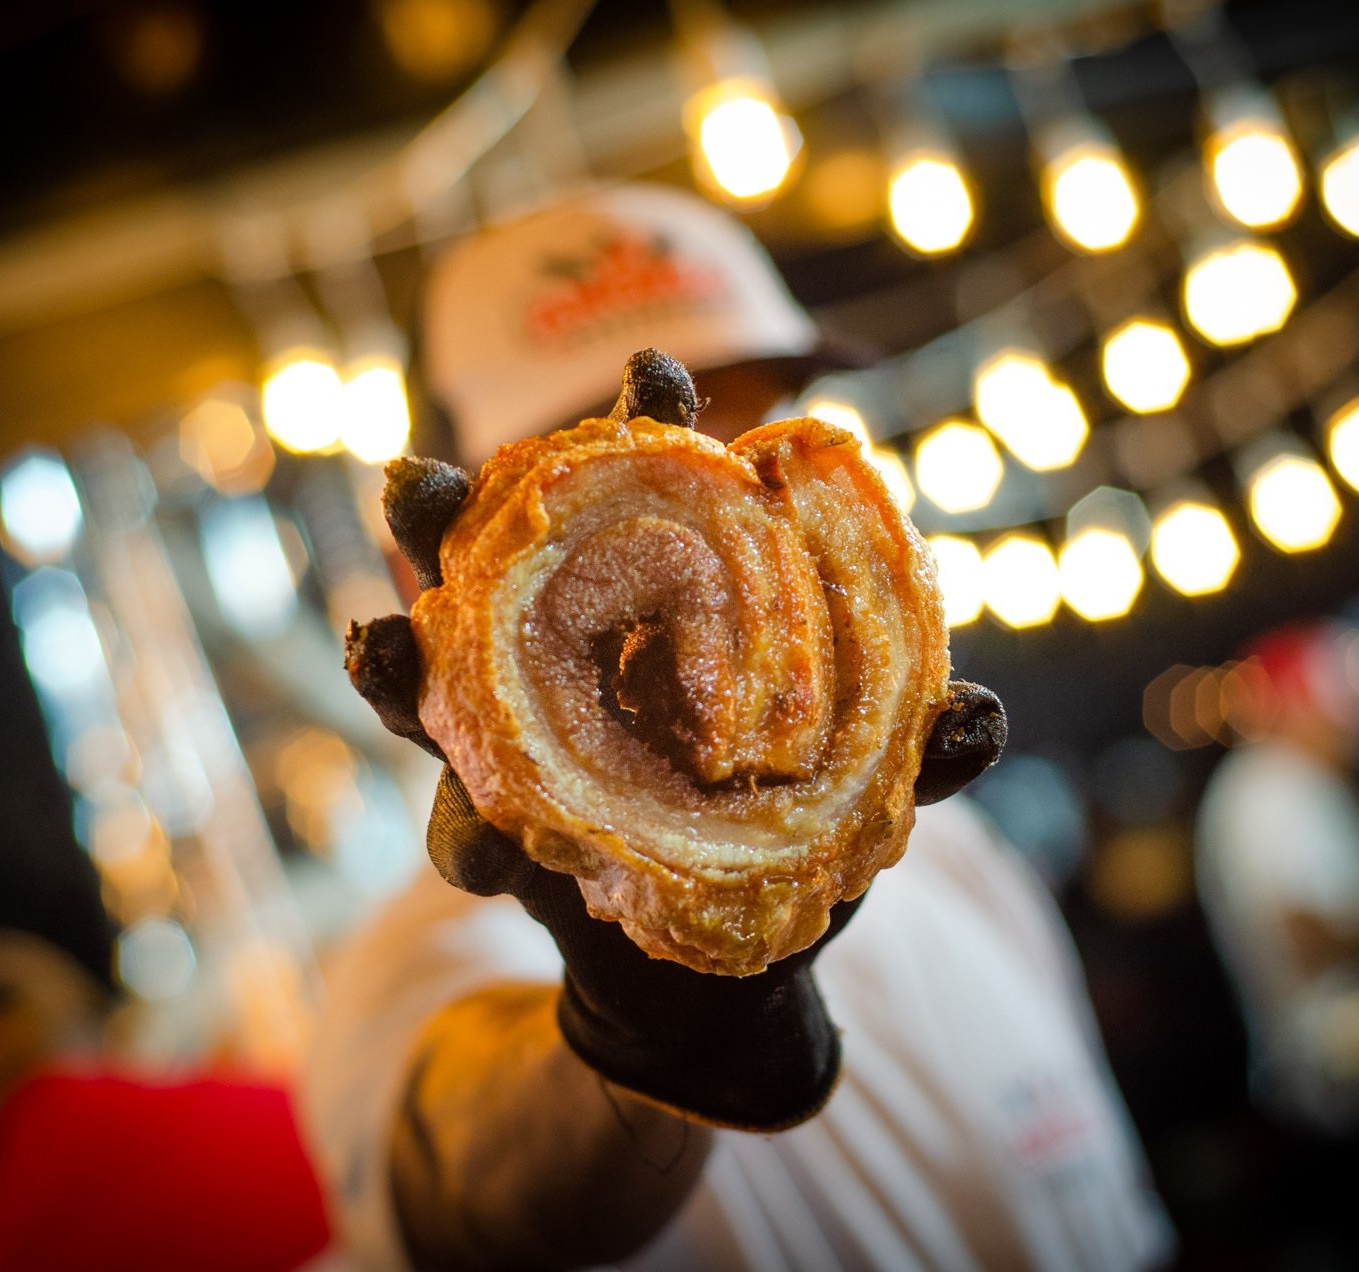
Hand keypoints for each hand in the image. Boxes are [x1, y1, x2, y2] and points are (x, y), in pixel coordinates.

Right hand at [345, 361, 1004, 1129]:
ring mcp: (516, 742)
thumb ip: (912, 751)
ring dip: (395, 661)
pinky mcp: (499, 834)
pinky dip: (463, 840)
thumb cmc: (778, 841)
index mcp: (659, 615)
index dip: (645, 432)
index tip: (654, 370)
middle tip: (417, 485)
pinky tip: (482, 859)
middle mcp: (567, 659)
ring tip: (377, 644)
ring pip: (436, 681)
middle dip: (450, 517)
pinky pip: (461, 827)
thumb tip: (981, 714)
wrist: (709, 975)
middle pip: (494, 567)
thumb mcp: (858, 793)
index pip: (645, 499)